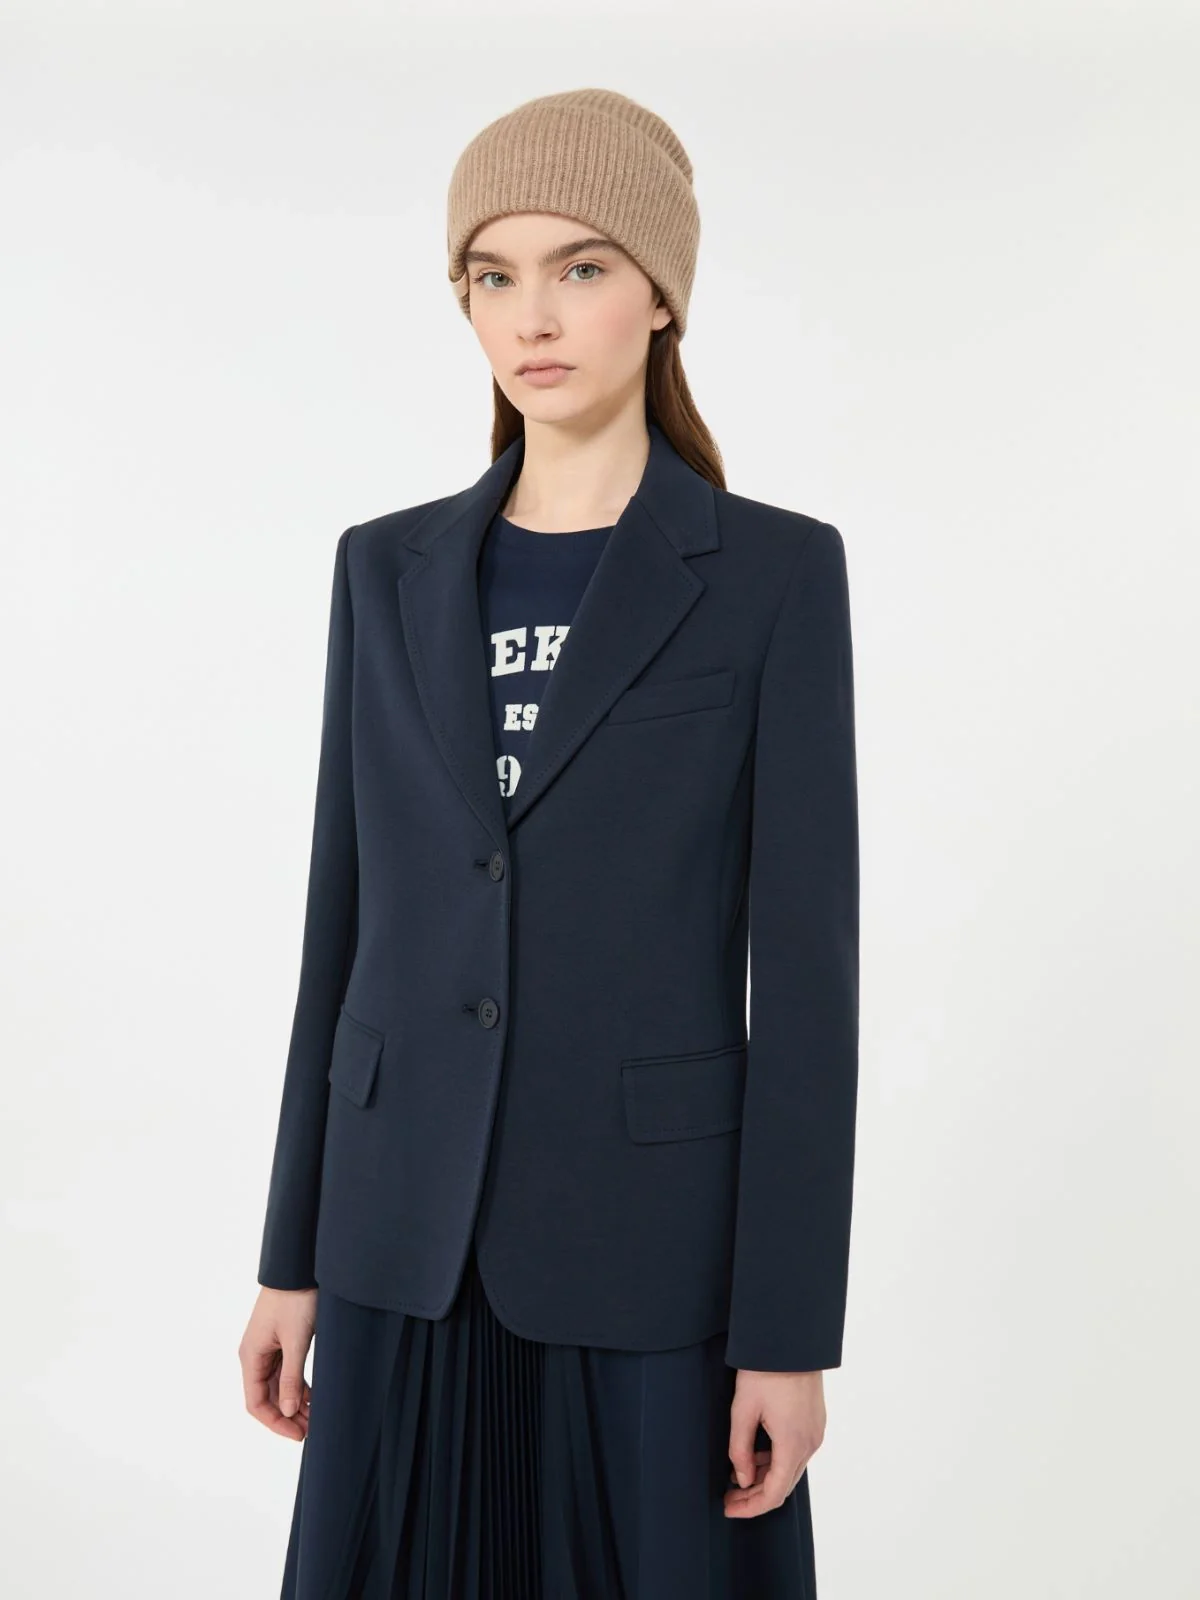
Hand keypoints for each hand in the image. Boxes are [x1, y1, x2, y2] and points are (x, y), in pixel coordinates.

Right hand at [239, 1286, 317, 1440]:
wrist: (299, 1267)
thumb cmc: (295, 1299)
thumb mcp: (296, 1340)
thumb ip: (291, 1377)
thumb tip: (288, 1411)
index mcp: (251, 1356)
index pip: (256, 1403)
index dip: (275, 1422)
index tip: (298, 1435)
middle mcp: (255, 1355)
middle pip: (267, 1397)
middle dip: (287, 1416)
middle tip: (311, 1430)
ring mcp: (268, 1349)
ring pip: (278, 1387)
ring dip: (294, 1403)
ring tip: (315, 1418)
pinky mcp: (281, 1342)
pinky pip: (286, 1372)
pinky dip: (299, 1387)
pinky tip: (313, 1398)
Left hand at [724, 1368, 825, 1516]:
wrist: (790, 1339)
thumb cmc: (765, 1370)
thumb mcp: (743, 1410)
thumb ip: (741, 1449)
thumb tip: (743, 1479)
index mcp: (792, 1444)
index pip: (774, 1493)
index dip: (751, 1507)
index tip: (729, 1508)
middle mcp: (810, 1443)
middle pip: (784, 1484)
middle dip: (756, 1495)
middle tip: (729, 1496)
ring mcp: (815, 1432)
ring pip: (791, 1469)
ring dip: (766, 1478)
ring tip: (738, 1475)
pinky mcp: (815, 1421)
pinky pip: (797, 1451)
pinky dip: (777, 1461)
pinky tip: (757, 1455)